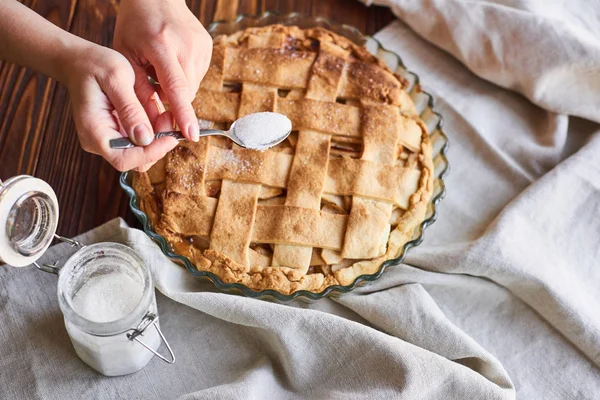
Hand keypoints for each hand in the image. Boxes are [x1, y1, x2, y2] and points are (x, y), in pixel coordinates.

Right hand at [63, 43, 177, 171]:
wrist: (80, 62)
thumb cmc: (96, 65)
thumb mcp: (116, 78)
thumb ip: (130, 109)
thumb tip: (145, 138)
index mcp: (94, 131)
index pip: (124, 160)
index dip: (151, 153)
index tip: (171, 138)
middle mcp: (98, 142)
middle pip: (135, 160)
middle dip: (157, 144)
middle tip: (169, 117)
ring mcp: (107, 140)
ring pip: (140, 153)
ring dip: (157, 138)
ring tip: (165, 113)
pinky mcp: (116, 135)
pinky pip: (139, 141)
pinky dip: (152, 131)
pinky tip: (157, 113)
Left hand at [113, 0, 211, 141]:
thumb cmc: (135, 25)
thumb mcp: (126, 57)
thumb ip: (138, 91)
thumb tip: (152, 125)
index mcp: (162, 46)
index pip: (177, 88)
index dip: (184, 114)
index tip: (191, 135)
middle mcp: (186, 45)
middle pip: (186, 91)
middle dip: (173, 102)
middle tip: (157, 95)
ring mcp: (200, 45)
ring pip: (193, 85)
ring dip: (177, 89)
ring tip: (161, 70)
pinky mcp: (207, 45)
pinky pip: (197, 74)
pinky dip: (184, 77)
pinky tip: (172, 63)